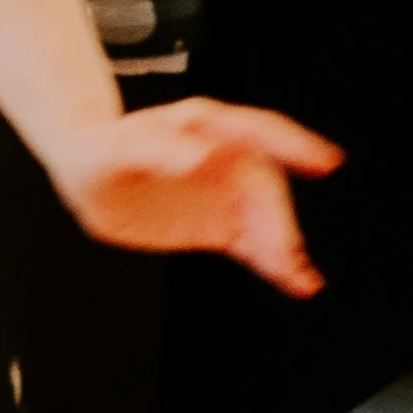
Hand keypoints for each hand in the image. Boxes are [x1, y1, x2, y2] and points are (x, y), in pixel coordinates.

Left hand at [48, 99, 341, 298]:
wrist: (87, 174)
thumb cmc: (100, 149)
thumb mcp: (119, 149)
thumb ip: (158, 150)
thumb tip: (200, 155)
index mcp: (204, 128)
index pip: (258, 132)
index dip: (294, 145)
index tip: (325, 162)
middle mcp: (225, 158)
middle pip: (265, 187)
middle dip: (279, 220)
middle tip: (286, 253)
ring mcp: (226, 192)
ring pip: (266, 219)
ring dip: (285, 247)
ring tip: (300, 278)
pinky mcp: (221, 224)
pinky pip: (255, 244)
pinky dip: (276, 264)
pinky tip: (298, 283)